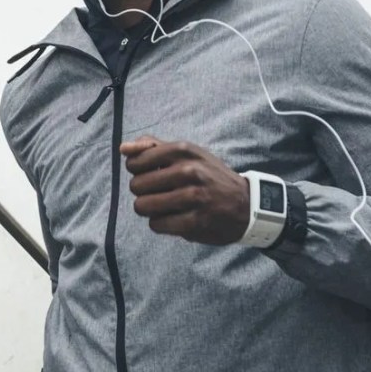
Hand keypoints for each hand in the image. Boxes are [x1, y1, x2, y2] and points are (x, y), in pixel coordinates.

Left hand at [120, 136, 249, 244]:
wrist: (247, 205)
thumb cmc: (210, 177)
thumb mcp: (189, 154)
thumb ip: (153, 147)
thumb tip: (123, 148)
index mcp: (184, 151)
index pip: (136, 162)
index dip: (137, 171)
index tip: (150, 175)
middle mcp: (189, 171)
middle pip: (136, 185)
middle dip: (144, 191)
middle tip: (160, 193)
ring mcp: (192, 197)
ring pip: (143, 206)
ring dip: (150, 209)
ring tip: (164, 206)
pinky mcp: (194, 222)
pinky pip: (156, 224)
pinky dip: (160, 223)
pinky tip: (173, 218)